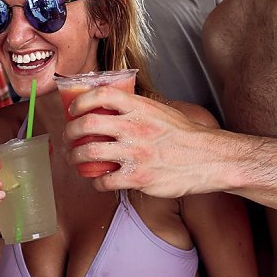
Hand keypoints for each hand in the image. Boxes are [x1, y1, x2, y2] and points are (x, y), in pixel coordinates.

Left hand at [64, 87, 222, 197]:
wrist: (208, 159)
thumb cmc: (185, 136)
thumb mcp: (161, 111)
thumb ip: (137, 109)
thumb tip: (114, 106)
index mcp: (140, 107)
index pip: (101, 95)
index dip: (81, 101)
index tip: (73, 109)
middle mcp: (135, 127)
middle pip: (87, 124)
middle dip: (70, 132)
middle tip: (68, 138)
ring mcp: (135, 153)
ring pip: (89, 153)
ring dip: (75, 158)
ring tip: (74, 159)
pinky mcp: (139, 177)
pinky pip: (105, 181)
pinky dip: (96, 182)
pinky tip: (98, 181)